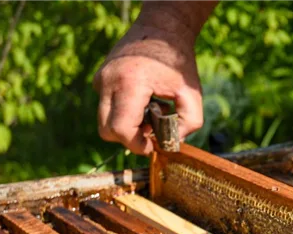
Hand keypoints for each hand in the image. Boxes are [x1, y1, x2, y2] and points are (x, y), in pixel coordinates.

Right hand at [93, 22, 202, 153]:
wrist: (162, 29)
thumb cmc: (179, 62)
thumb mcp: (192, 95)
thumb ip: (187, 125)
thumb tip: (170, 143)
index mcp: (130, 84)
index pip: (120, 130)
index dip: (137, 145)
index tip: (152, 145)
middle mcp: (108, 81)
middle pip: (107, 130)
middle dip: (129, 137)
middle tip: (152, 130)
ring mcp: (101, 78)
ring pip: (104, 120)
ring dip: (126, 125)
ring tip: (149, 111)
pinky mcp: (100, 78)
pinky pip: (106, 106)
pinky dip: (122, 111)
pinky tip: (142, 100)